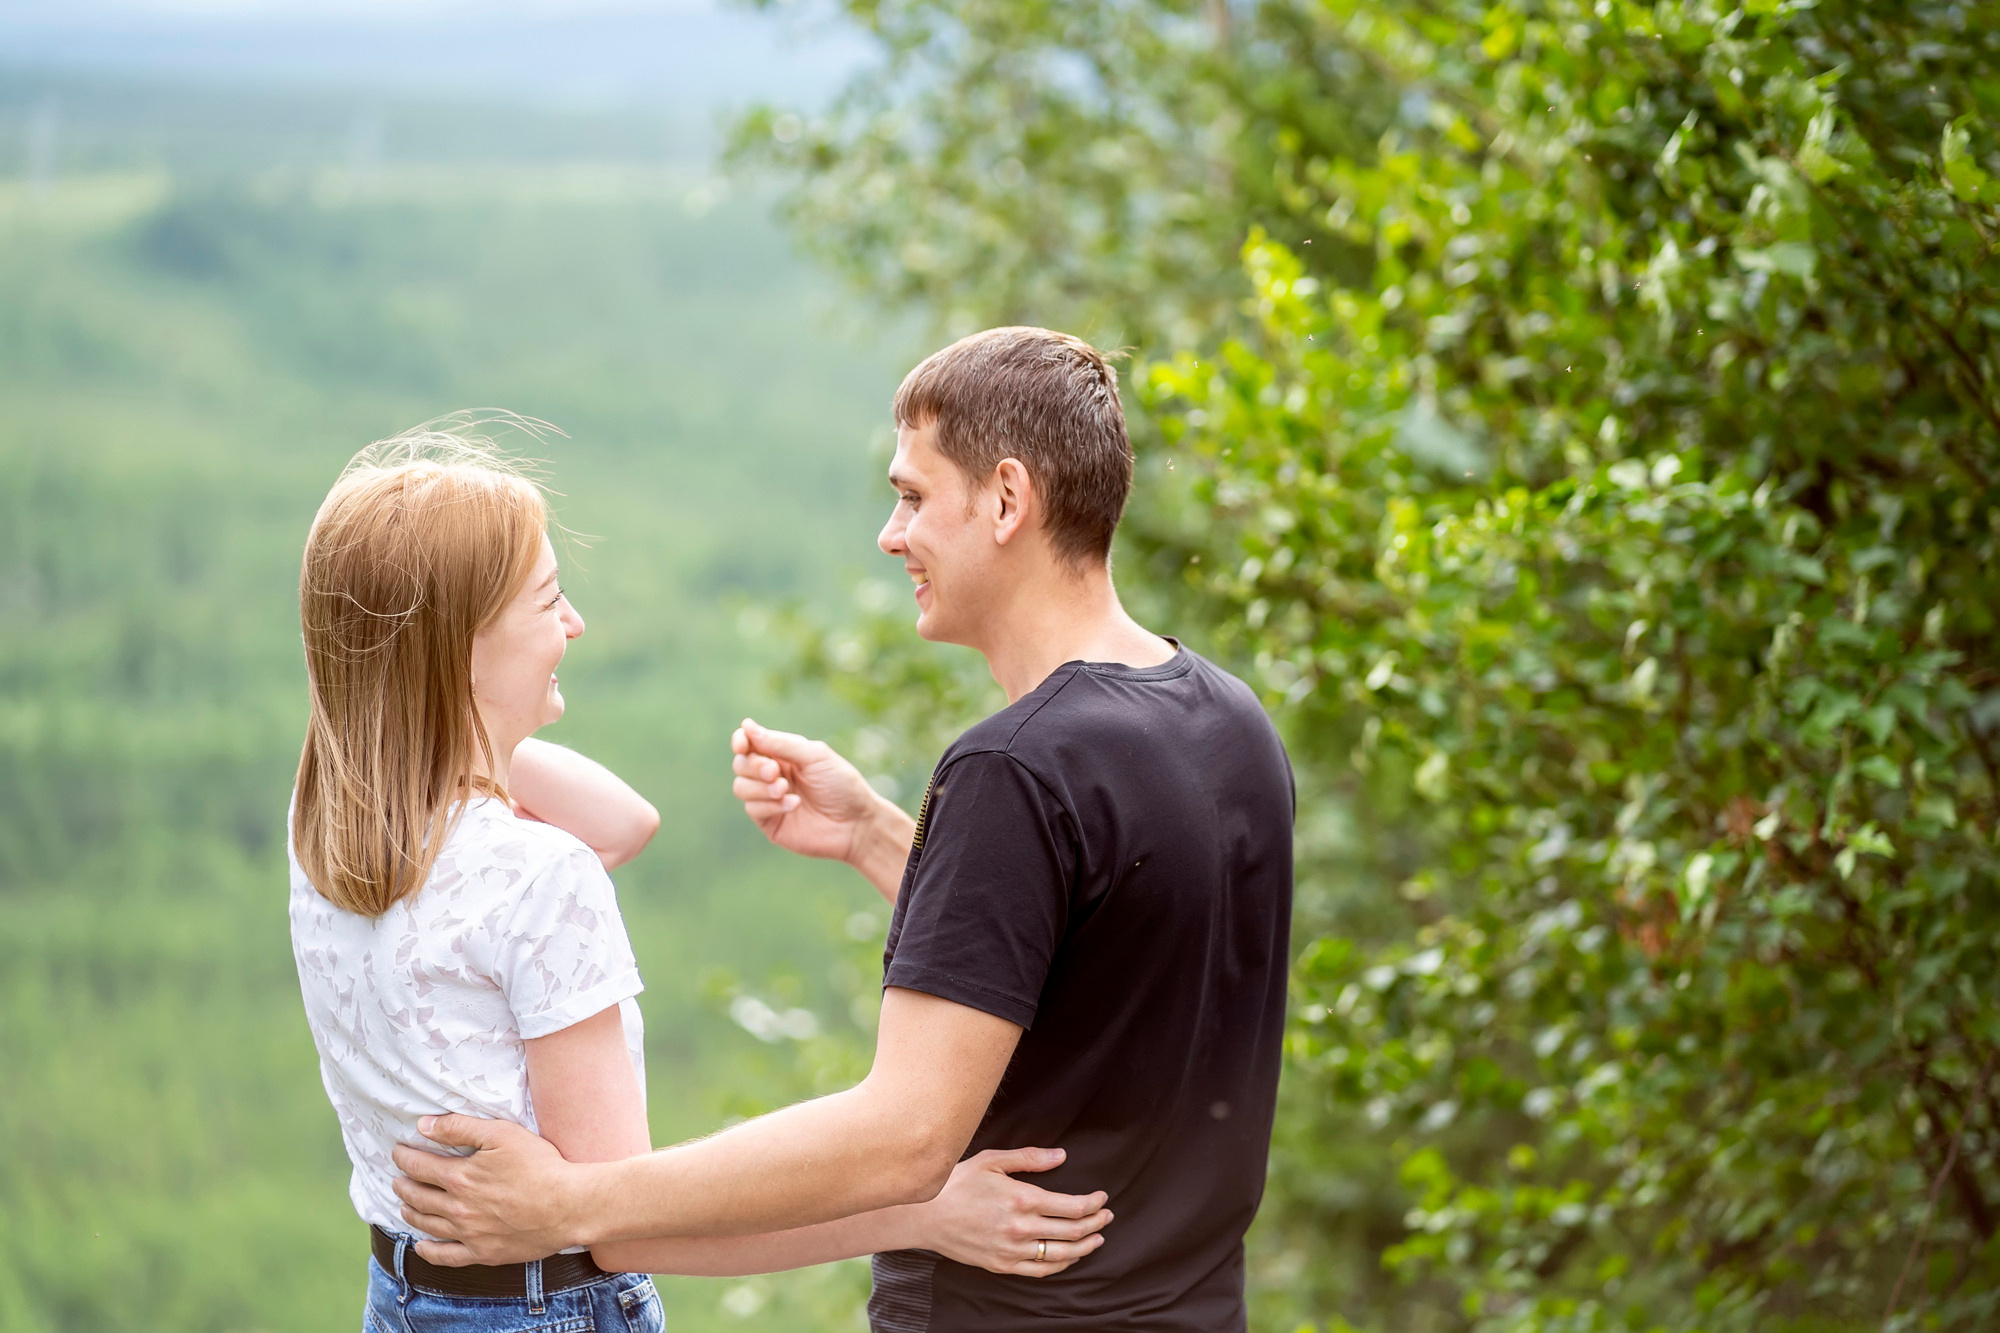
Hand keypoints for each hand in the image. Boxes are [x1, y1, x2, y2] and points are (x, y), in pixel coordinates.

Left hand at [390, 1114, 590, 1265]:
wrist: (569, 1206)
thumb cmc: (541, 1166)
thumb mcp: (502, 1134)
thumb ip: (460, 1128)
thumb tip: (424, 1126)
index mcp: (460, 1177)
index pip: (420, 1166)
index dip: (404, 1157)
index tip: (398, 1151)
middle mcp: (458, 1208)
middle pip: (419, 1197)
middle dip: (404, 1185)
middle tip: (397, 1178)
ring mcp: (470, 1234)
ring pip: (428, 1224)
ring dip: (411, 1213)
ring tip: (404, 1205)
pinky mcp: (484, 1252)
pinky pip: (447, 1256)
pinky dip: (429, 1252)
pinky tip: (421, 1246)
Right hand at [730, 718, 901, 866]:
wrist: (856, 823)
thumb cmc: (841, 785)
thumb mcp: (814, 756)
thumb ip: (780, 743)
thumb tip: (746, 725)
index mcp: (783, 755)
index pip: (750, 744)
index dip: (741, 741)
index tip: (742, 743)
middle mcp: (773, 776)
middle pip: (741, 764)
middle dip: (754, 766)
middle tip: (775, 771)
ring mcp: (770, 800)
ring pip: (741, 787)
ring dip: (761, 787)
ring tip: (785, 789)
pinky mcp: (770, 822)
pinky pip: (753, 809)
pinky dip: (771, 805)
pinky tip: (794, 805)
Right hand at [908, 1147, 1111, 1276]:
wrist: (926, 1216)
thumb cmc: (957, 1183)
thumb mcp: (992, 1160)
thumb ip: (1029, 1158)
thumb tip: (1062, 1156)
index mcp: (1022, 1199)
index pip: (1073, 1207)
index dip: (1094, 1203)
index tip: (1102, 1197)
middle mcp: (1021, 1228)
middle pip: (1073, 1232)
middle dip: (1096, 1223)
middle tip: (1107, 1215)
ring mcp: (1012, 1251)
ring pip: (1061, 1255)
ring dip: (1086, 1247)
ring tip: (1098, 1238)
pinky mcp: (1003, 1265)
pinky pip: (1041, 1271)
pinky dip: (1062, 1265)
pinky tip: (1070, 1257)